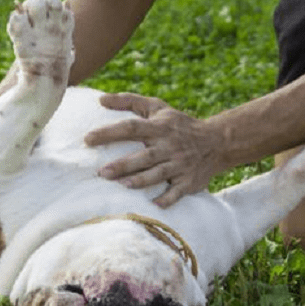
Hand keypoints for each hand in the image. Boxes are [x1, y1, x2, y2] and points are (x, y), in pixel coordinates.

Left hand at [84, 93, 219, 206]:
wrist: (216, 142)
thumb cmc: (179, 124)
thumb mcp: (158, 107)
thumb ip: (129, 101)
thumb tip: (101, 99)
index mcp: (159, 127)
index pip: (131, 127)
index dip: (110, 132)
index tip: (88, 139)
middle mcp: (169, 146)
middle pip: (144, 155)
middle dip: (123, 164)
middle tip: (101, 172)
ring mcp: (180, 164)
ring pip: (159, 173)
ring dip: (141, 180)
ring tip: (122, 186)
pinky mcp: (189, 181)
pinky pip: (177, 192)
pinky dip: (168, 199)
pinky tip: (154, 205)